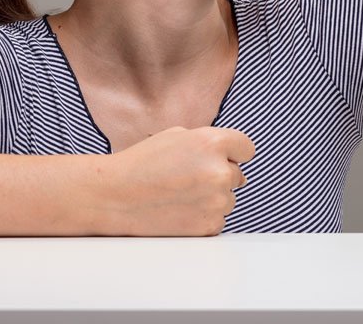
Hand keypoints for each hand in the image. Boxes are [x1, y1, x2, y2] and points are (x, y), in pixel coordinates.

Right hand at [103, 125, 254, 235]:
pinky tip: (179, 209)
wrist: (115, 197)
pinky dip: (203, 216)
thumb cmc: (143, 162)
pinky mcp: (209, 227)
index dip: (234, 153)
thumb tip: (234, 163)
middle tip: (188, 177)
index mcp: (213, 143)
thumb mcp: (178, 136)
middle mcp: (220, 171)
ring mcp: (216, 201)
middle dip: (219, 174)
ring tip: (180, 193)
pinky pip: (218, 219)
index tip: (223, 157)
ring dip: (212, 197)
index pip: (247, 148)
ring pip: (228, 198)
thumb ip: (210, 144)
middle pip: (237, 175)